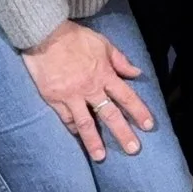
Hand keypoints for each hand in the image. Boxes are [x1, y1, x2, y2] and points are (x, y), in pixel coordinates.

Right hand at [20, 21, 154, 160]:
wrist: (44, 34)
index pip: (126, 96)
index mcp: (104, 74)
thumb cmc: (74, 37)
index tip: (148, 126)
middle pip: (109, 114)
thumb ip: (119, 60)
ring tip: (100, 157)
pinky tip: (78, 137)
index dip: (138, 111)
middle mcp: (90, 88)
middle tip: (133, 149)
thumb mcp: (102, 43)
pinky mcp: (53, 99)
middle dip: (122, 132)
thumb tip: (136, 73)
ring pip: (85, 122)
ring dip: (93, 141)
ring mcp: (71, 95)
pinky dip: (72, 128)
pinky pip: (65, 118)